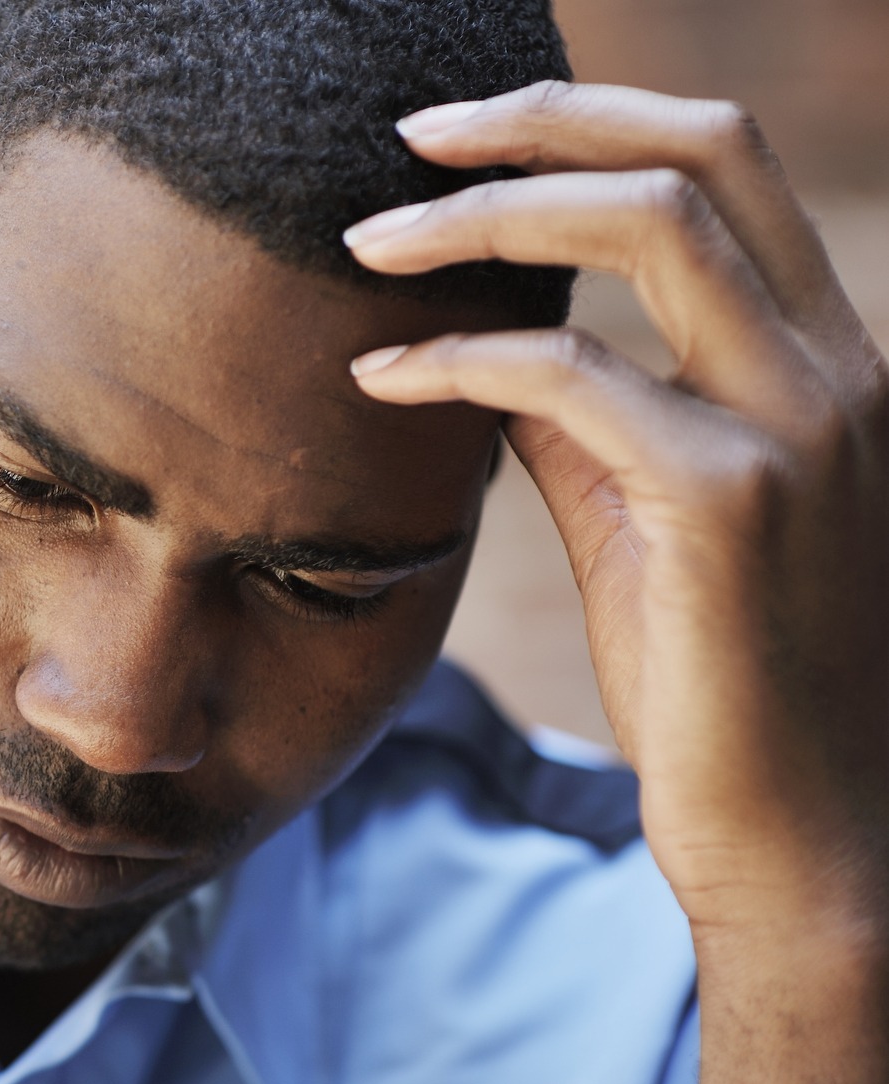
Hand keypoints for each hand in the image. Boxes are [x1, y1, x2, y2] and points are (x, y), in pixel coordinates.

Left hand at [343, 81, 888, 1083]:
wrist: (794, 841)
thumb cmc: (718, 690)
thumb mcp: (645, 526)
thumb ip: (584, 430)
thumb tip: (489, 356)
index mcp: (825, 360)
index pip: (726, 168)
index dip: (588, 120)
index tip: (458, 136)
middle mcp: (838, 368)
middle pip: (701, 150)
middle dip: (539, 121)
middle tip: (403, 138)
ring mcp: (802, 427)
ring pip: (651, 223)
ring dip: (485, 218)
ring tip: (367, 241)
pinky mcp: (734, 503)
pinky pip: (573, 376)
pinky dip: (457, 361)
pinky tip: (375, 381)